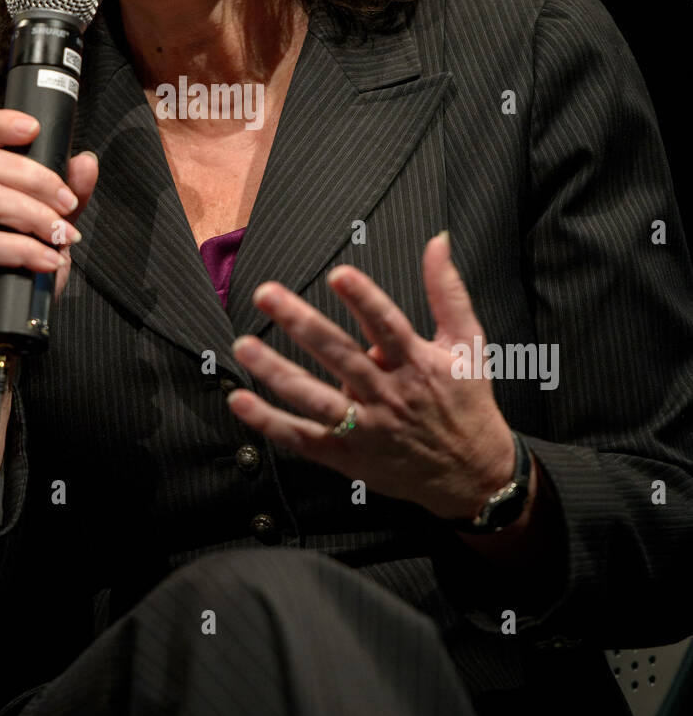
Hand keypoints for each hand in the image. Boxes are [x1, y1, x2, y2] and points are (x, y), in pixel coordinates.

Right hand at [0, 109, 98, 386]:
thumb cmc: (16, 278)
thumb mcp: (49, 233)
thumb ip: (68, 198)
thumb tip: (86, 161)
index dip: (0, 124)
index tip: (33, 127)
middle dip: (38, 178)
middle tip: (69, 203)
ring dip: (35, 214)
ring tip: (64, 237)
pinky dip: (25, 250)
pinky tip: (49, 262)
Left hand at [228, 232, 514, 521]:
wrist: (474, 475)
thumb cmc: (468, 402)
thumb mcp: (469, 344)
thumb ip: (447, 290)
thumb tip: (437, 240)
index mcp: (418, 363)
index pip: (387, 325)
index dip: (363, 299)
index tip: (338, 274)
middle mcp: (389, 394)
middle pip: (340, 355)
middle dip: (302, 323)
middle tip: (267, 294)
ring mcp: (366, 427)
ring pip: (316, 398)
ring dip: (277, 372)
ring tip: (243, 346)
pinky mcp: (348, 455)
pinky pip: (302, 437)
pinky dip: (269, 421)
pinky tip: (240, 400)